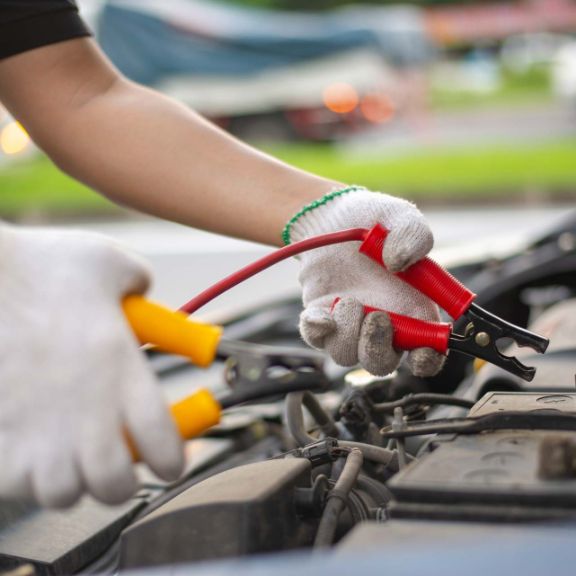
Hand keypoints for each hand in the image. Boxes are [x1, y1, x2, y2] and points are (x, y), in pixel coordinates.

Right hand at [0, 225, 183, 506]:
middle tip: (115, 461)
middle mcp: (85, 412)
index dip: (172, 460)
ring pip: (63, 493)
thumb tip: (144, 293)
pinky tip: (25, 445)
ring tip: (67, 452)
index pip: (164, 443)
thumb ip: (138, 281)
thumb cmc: (37, 267)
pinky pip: (14, 483)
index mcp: (122, 371)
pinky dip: (23, 475)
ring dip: (70, 479)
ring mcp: (36, 432)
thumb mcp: (108, 261)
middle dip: (120, 480)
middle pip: (115, 484)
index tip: (170, 462)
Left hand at [288, 187, 444, 376]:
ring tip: (349, 300)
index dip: (428, 360)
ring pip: (348, 355)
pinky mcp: (321, 318)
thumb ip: (413, 236)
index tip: (423, 352)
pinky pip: (317, 339)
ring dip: (349, 334)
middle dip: (379, 348)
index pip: (427, 352)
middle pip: (383, 363)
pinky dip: (318, 330)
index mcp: (414, 309)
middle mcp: (383, 324)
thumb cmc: (374, 222)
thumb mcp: (402, 219)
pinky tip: (322, 312)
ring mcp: (349, 324)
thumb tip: (399, 262)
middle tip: (378, 317)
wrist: (332, 218)